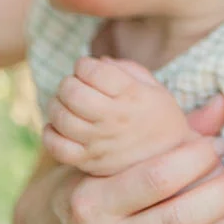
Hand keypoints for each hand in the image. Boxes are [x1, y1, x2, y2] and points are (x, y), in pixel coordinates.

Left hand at [44, 57, 197, 176]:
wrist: (172, 159)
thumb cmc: (161, 117)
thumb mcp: (153, 87)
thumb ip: (126, 69)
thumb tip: (98, 61)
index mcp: (132, 95)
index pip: (93, 71)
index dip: (83, 64)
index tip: (86, 67)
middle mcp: (115, 119)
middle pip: (72, 93)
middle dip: (68, 82)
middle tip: (74, 84)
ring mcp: (100, 143)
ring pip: (61, 118)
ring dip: (57, 104)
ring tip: (66, 103)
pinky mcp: (90, 163)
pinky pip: (57, 148)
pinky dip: (50, 133)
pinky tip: (59, 125)